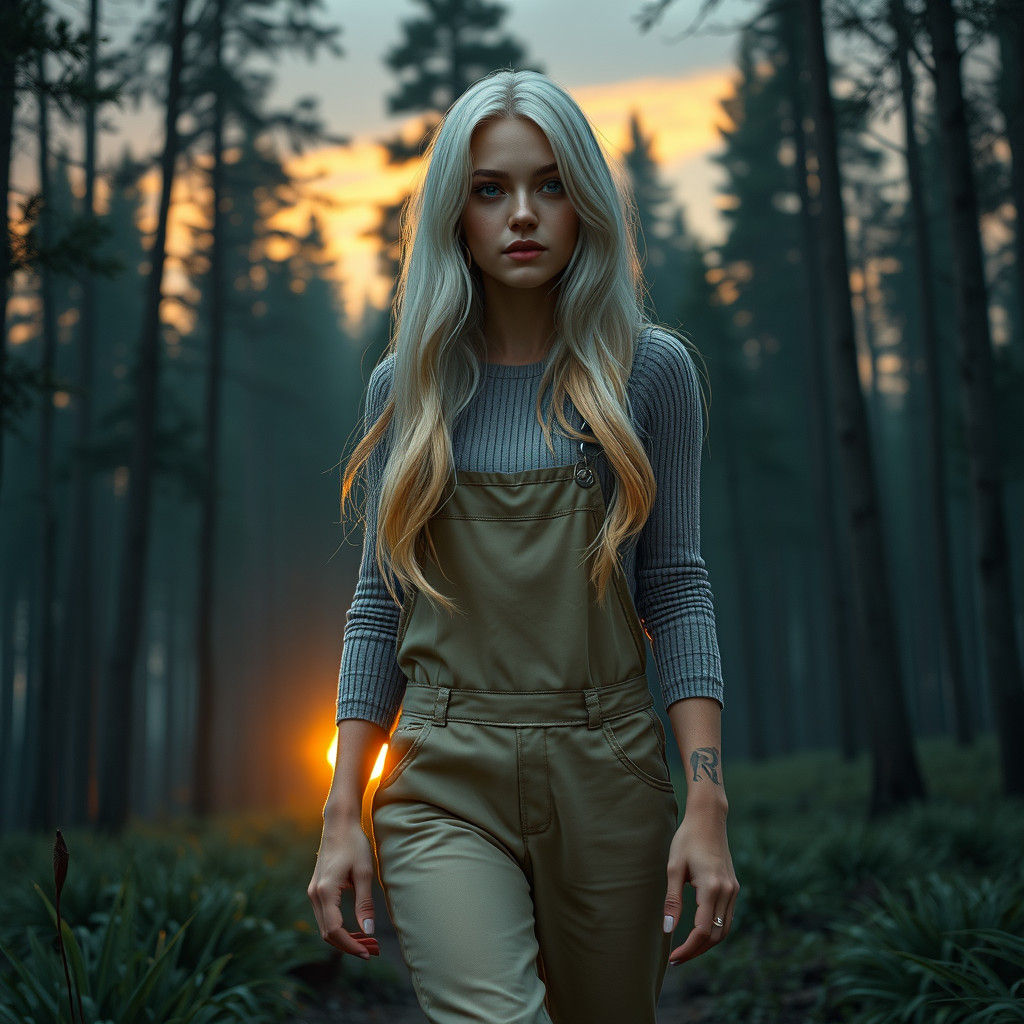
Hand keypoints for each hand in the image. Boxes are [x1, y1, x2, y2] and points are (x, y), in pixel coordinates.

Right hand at [307, 813, 381, 959]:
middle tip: (372, 951)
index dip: (351, 945)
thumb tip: (369, 930)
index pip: (334, 930)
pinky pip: (325, 916)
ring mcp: (313, 892)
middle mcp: (314, 894)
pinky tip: (356, 929)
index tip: (368, 953)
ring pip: (325, 927)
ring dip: (344, 938)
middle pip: (327, 933)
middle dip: (348, 946)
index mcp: (325, 891)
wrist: (338, 823)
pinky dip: (338, 927)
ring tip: (367, 943)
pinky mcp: (316, 889)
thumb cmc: (354, 844)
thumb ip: (365, 903)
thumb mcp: (364, 872)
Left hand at [662, 805, 738, 964]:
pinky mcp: (733, 887)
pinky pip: (727, 918)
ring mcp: (733, 890)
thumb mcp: (674, 868)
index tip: (672, 957)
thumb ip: (672, 900)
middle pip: (716, 936)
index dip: (688, 948)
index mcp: (712, 888)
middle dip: (697, 950)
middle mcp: (727, 892)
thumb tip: (668, 929)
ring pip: (725, 930)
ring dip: (707, 943)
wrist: (708, 819)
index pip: (703, 931)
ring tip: (686, 949)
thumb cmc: (687, 840)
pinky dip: (715, 930)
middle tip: (677, 958)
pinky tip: (699, 932)